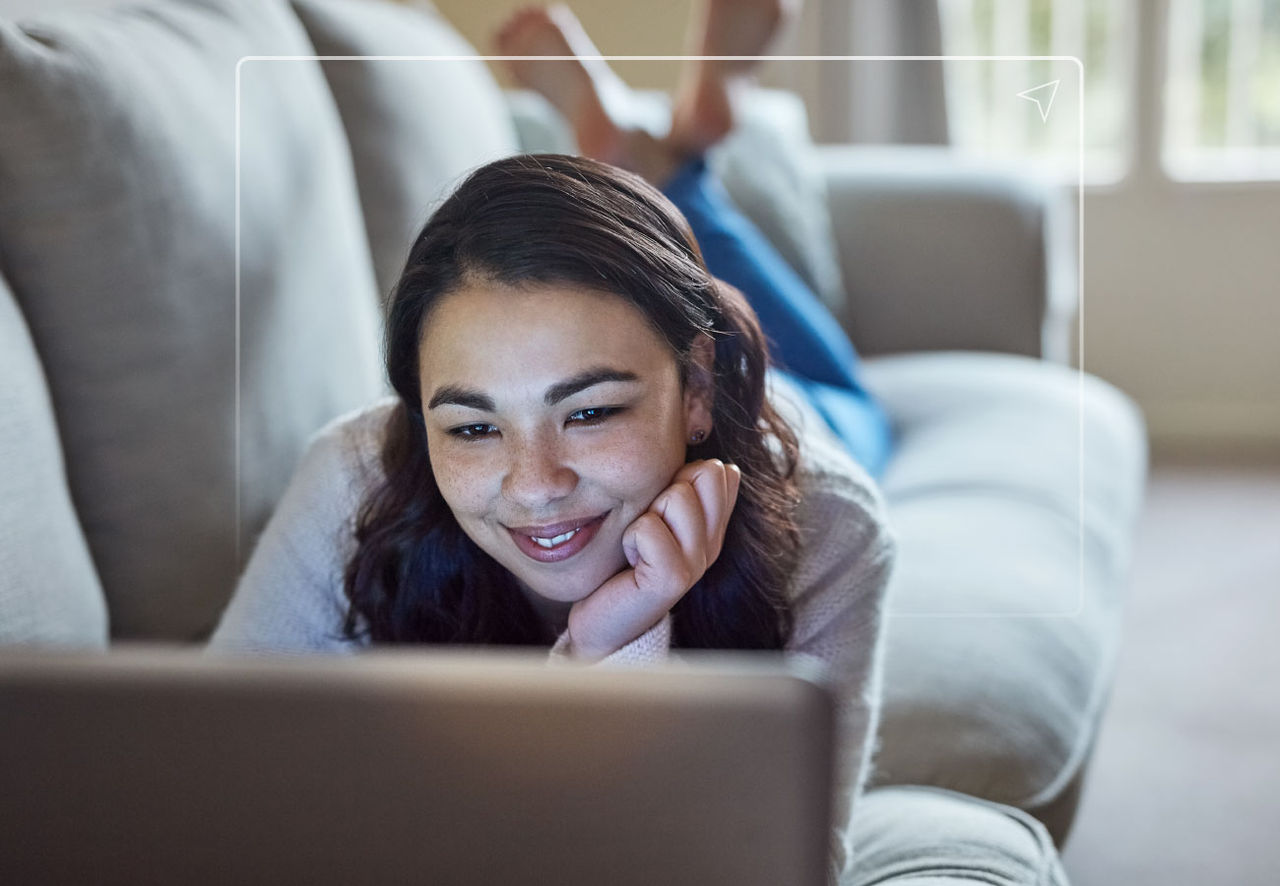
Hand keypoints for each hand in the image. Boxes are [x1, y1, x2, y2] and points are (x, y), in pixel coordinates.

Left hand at [565, 459, 742, 660]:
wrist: (604, 622)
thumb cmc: (624, 563)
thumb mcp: (656, 517)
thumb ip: (682, 490)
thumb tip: (712, 458)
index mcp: (712, 527)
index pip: (722, 473)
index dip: (685, 476)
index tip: (664, 508)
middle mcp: (712, 544)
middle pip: (705, 474)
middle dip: (666, 490)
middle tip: (649, 527)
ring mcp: (697, 563)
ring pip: (678, 496)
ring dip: (646, 515)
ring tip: (638, 546)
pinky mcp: (673, 580)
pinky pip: (649, 528)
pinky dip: (631, 539)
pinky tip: (631, 561)